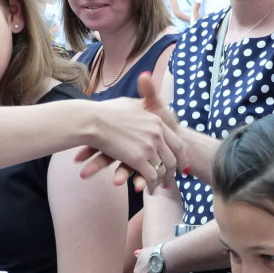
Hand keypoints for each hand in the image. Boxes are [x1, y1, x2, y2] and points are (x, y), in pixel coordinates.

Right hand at [76, 73, 183, 192]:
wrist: (92, 120)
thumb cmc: (107, 111)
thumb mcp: (131, 102)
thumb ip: (143, 99)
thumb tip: (147, 84)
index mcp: (158, 122)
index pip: (177, 143)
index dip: (181, 157)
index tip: (181, 166)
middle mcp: (157, 134)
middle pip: (173, 159)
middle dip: (172, 173)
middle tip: (170, 181)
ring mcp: (149, 147)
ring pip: (162, 170)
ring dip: (161, 181)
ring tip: (159, 187)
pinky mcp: (138, 159)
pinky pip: (150, 176)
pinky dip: (149, 185)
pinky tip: (146, 189)